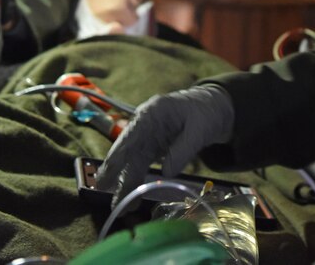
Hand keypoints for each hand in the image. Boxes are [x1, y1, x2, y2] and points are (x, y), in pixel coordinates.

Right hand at [97, 84, 233, 208]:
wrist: (213, 109)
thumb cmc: (205, 113)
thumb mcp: (201, 127)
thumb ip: (184, 148)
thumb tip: (167, 173)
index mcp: (153, 112)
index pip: (132, 134)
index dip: (118, 153)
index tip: (109, 168)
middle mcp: (145, 124)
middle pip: (128, 150)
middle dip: (114, 170)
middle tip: (101, 188)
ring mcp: (148, 136)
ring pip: (133, 161)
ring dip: (125, 181)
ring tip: (119, 204)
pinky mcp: (153, 148)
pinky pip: (141, 165)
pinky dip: (136, 180)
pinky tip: (130, 196)